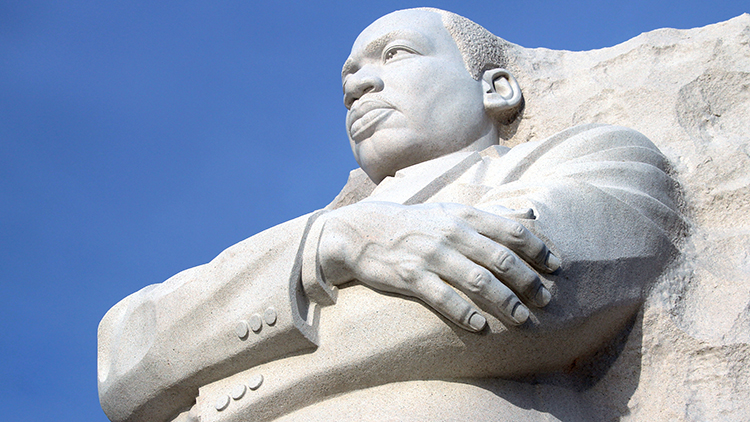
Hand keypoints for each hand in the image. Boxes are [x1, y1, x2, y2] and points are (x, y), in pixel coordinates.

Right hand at [317, 202, 559, 331]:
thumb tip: (529, 212)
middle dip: (529, 282)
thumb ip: (490, 215)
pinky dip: (464, 313)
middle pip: (502, 259)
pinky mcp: (411, 277)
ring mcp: (431, 255)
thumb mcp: (451, 210)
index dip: (539, 249)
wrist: (363, 231)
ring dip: (505, 302)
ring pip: (479, 281)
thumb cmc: (415, 223)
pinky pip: (444, 298)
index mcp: (465, 216)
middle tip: (545, 300)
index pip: (512, 231)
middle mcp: (452, 233)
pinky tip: (480, 327)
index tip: (556, 267)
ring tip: (523, 319)